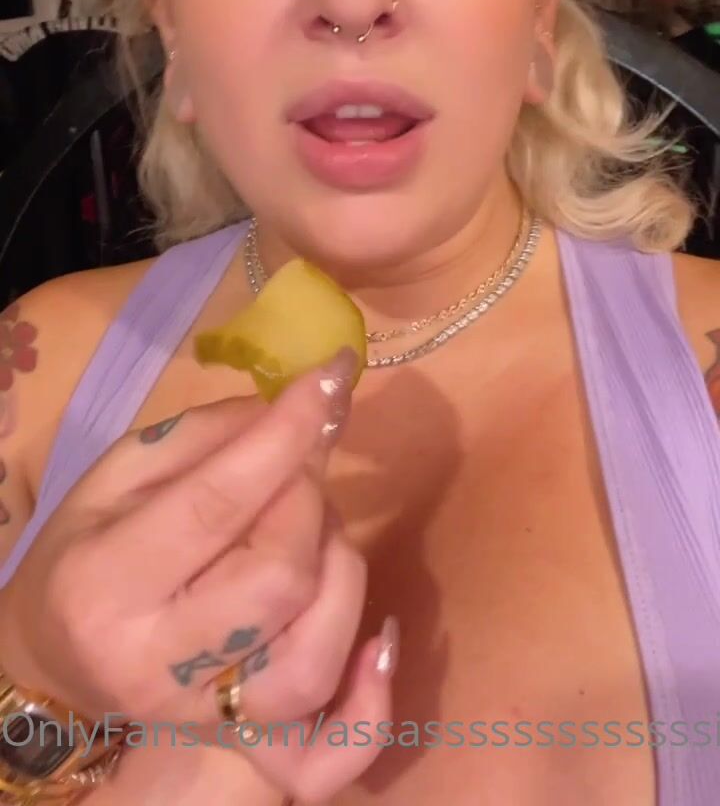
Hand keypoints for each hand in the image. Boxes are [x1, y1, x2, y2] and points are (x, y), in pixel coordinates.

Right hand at [0, 351, 395, 801]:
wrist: (56, 661)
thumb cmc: (89, 549)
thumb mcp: (118, 473)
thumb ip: (204, 437)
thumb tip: (293, 411)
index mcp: (108, 581)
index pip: (217, 502)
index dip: (286, 435)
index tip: (332, 376)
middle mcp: (155, 661)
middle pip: (279, 577)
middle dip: (311, 500)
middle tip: (302, 465)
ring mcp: (202, 715)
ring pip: (313, 654)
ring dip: (342, 568)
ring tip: (316, 529)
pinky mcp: (241, 743)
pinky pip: (330, 749)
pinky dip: (371, 692)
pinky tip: (382, 640)